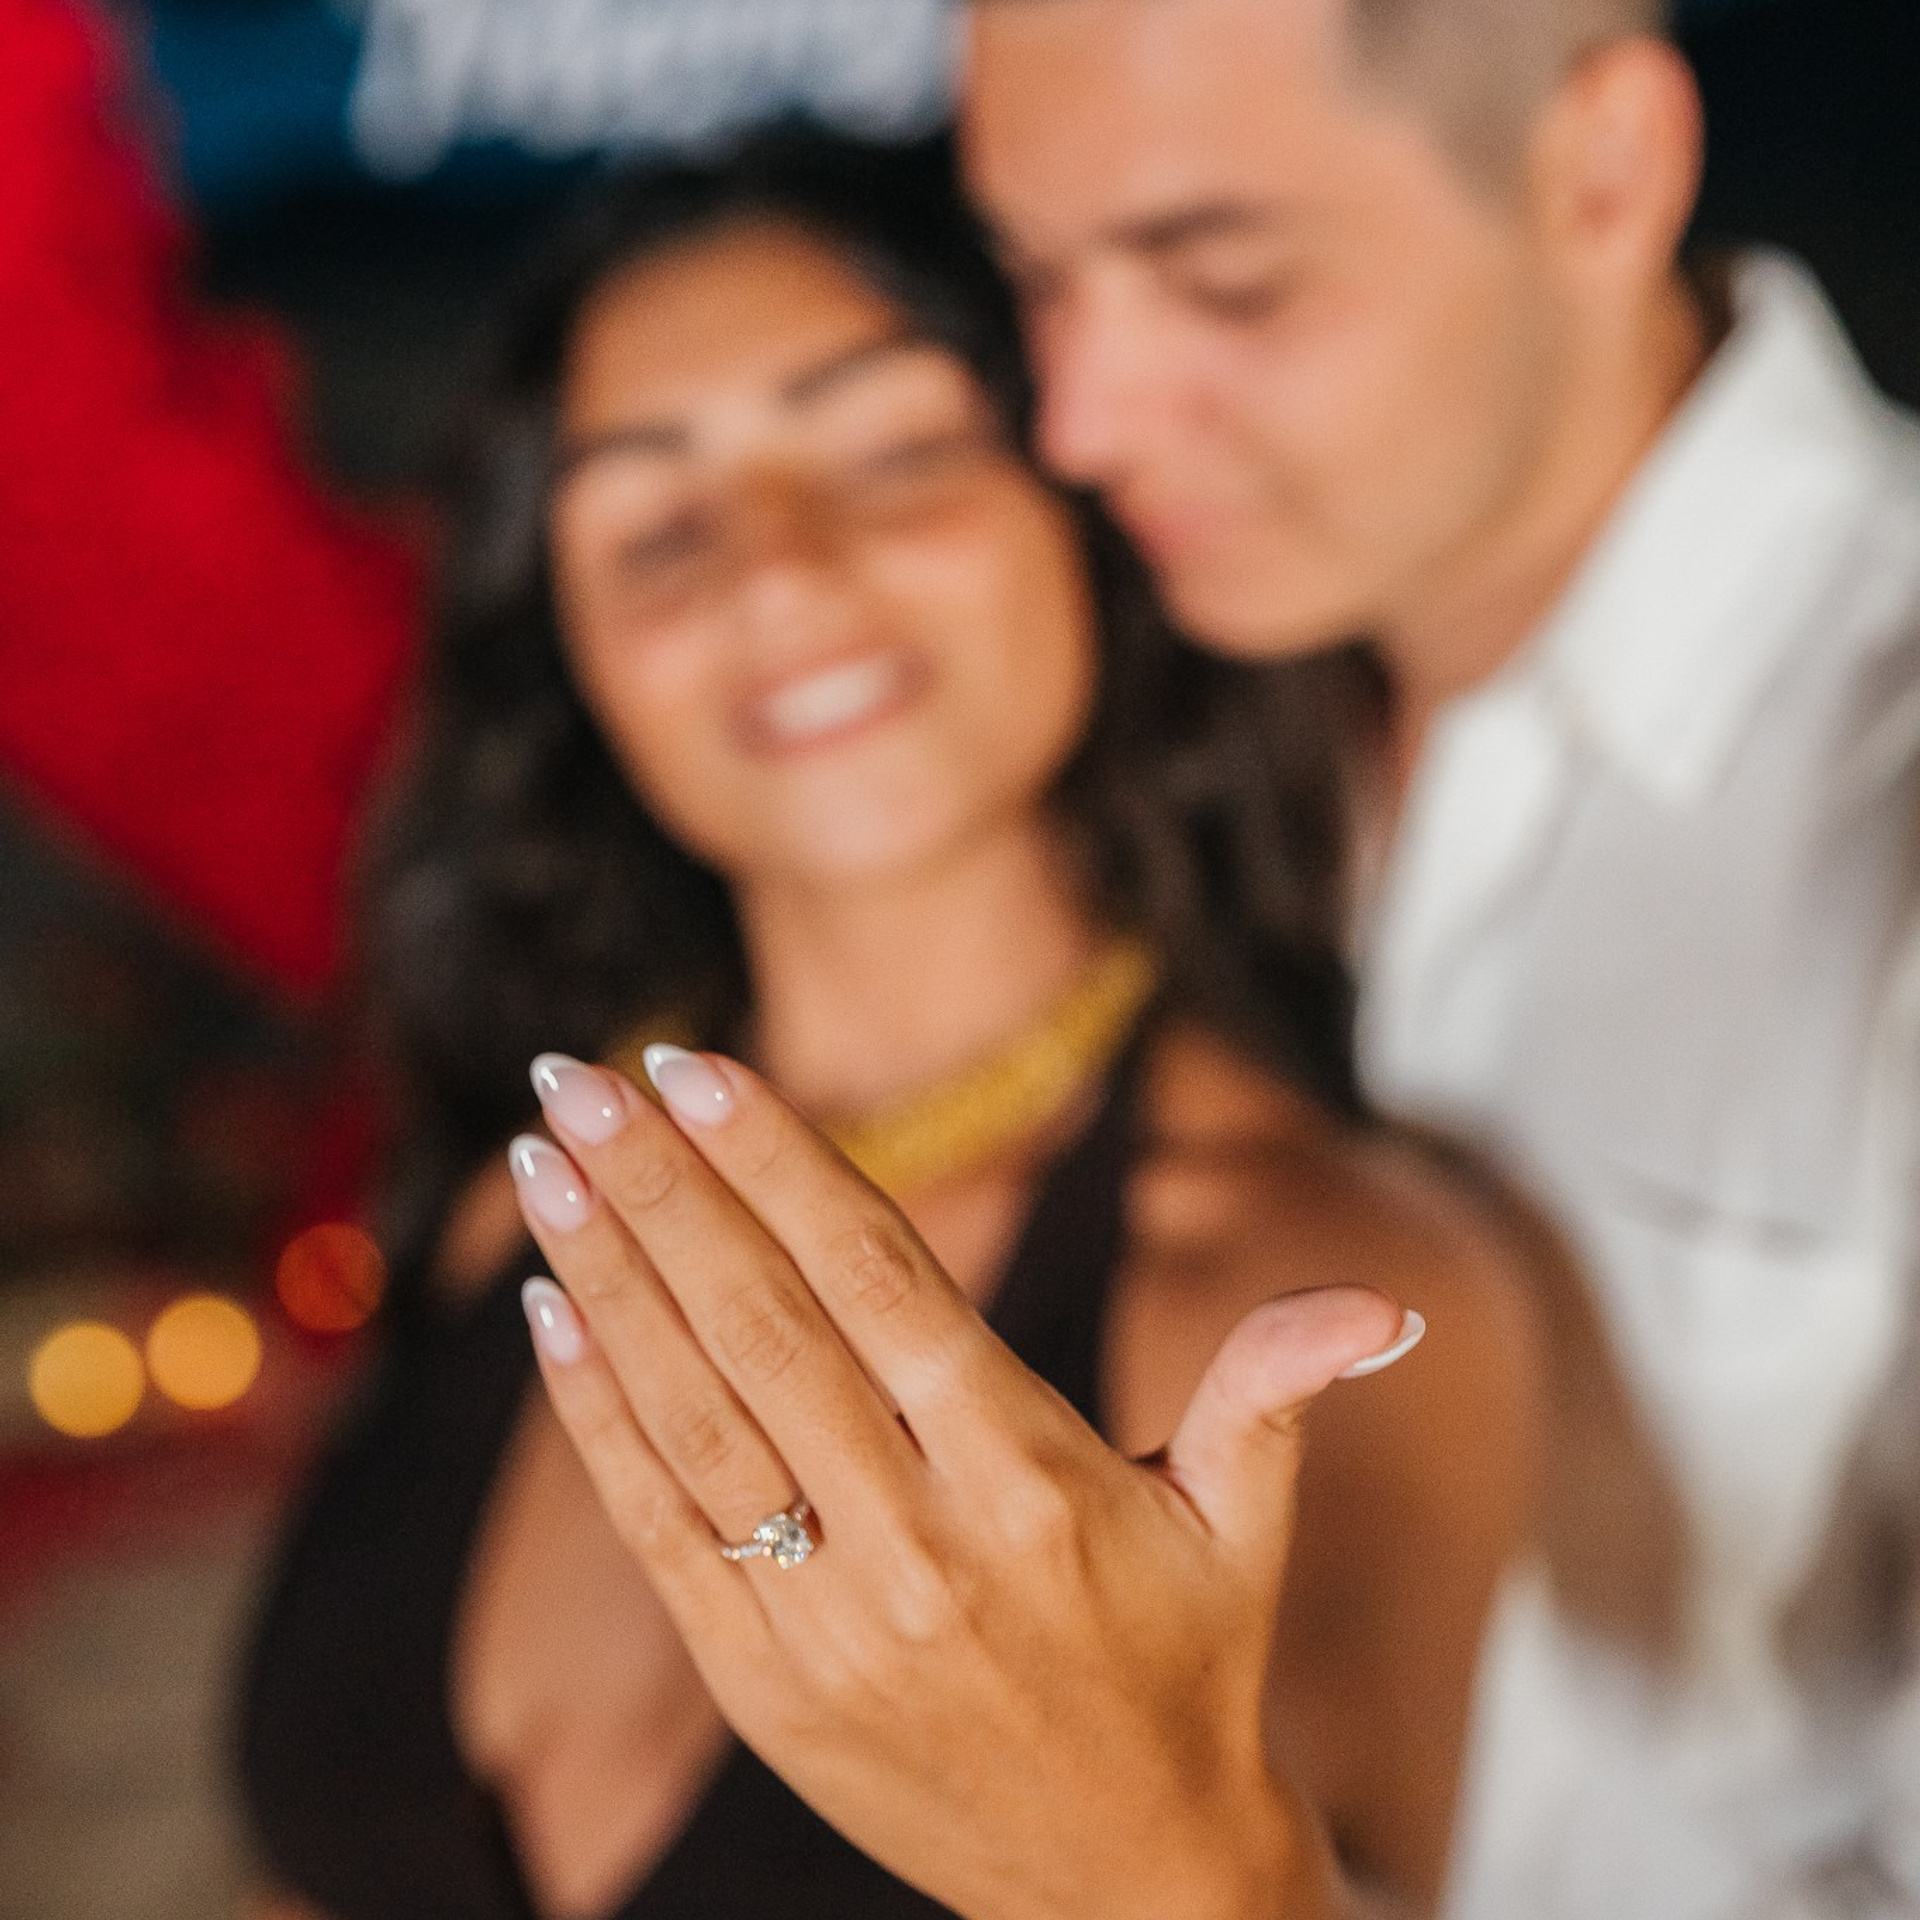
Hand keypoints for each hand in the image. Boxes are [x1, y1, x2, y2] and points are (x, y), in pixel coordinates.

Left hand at [509, 1048, 1420, 1919]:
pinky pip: (660, 1525)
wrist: (1124, 1889)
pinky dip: (598, 1414)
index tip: (694, 1064)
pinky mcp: (761, 1687)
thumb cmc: (1189, 1675)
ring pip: (692, 1410)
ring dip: (605, 1274)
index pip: (877, 1273)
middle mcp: (918, 1538)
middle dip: (660, 1185)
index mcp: (1032, 1475)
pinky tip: (551, 1313)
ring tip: (543, 1162)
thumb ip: (1278, 1388)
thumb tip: (1381, 1309)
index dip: (778, 1159)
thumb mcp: (1246, 1526)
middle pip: (763, 1321)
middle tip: (576, 1075)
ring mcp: (827, 1619)